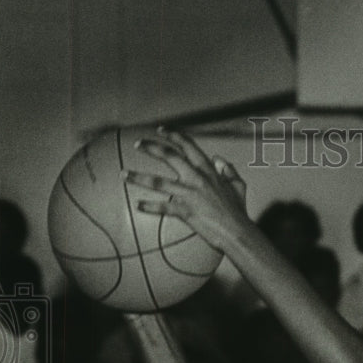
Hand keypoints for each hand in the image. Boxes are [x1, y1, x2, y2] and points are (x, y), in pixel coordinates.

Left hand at [124, 128, 250, 251]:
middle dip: (151, 147)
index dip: (174, 136)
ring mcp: (190, 194)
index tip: (160, 130)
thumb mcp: (239, 186)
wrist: (238, 232)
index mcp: (209, 171)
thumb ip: (229, 170)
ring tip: (124, 175)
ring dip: (139, 177)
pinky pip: (163, 207)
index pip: (189, 146)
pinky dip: (150, 207)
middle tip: (137, 144)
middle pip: (170, 157)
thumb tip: (218, 160)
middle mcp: (197, 178)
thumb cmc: (238, 211)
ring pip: (159, 182)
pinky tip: (139, 205)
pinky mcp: (185, 211)